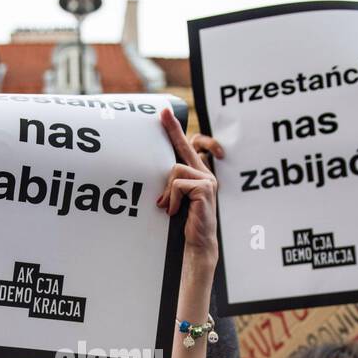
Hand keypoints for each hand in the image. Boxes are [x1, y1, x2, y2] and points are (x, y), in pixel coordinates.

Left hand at [156, 106, 217, 262]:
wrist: (196, 243)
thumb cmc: (184, 223)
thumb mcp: (174, 200)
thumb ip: (169, 185)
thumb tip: (151, 173)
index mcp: (198, 175)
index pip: (187, 148)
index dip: (176, 131)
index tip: (166, 114)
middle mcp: (205, 174)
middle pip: (185, 147)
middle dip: (173, 129)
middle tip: (163, 113)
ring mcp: (207, 180)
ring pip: (175, 170)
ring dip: (167, 191)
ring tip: (168, 206)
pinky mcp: (204, 188)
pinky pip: (178, 184)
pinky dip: (171, 198)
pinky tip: (173, 211)